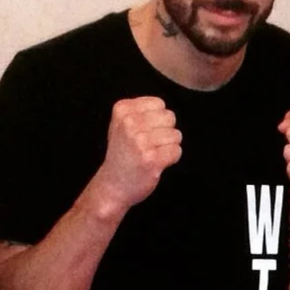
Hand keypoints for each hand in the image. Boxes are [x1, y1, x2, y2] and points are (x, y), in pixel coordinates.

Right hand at [92, 96, 180, 215]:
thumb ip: (140, 111)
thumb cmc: (122, 154)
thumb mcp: (121, 124)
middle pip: (170, 117)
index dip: (157, 119)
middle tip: (150, 145)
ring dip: (168, 146)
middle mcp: (129, 123)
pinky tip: (157, 163)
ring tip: (153, 154)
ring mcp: (140, 142)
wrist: (113, 185)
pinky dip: (171, 159)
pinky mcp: (151, 159)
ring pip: (175, 135)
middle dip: (165, 131)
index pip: (159, 104)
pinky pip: (176, 151)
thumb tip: (165, 109)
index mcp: (122, 110)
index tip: (144, 132)